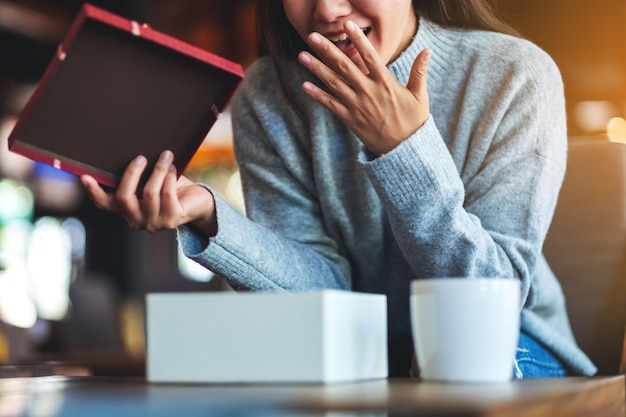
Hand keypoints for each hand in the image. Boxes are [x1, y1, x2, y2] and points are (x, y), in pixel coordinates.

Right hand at [81, 150, 216, 234]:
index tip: (84, 176)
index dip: (93, 191)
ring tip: (166, 156)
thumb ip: (137, 176)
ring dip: (157, 170)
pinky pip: (167, 195)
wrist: (198, 202)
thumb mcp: (149, 181)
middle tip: (141, 157)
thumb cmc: (172, 188)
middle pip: (125, 197)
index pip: (104, 204)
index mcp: (127, 211)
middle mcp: (137, 221)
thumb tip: (129, 153)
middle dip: (132, 173)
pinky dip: (169, 178)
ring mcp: (154, 223)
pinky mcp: (172, 220)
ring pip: (149, 193)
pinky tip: (174, 169)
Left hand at [298, 20, 430, 155]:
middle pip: (345, 67)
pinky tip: (305, 85)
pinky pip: (331, 105)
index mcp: (386, 84)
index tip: (347, 25)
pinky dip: (318, 96)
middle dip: (328, 50)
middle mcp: (369, 93)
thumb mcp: (420, 96)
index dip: (358, 40)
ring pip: (334, 84)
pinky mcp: (351, 120)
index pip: (370, 57)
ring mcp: (358, 106)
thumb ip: (419, 72)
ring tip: (302, 55)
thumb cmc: (413, 122)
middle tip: (313, 36)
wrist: (405, 151)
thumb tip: (427, 50)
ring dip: (317, 69)